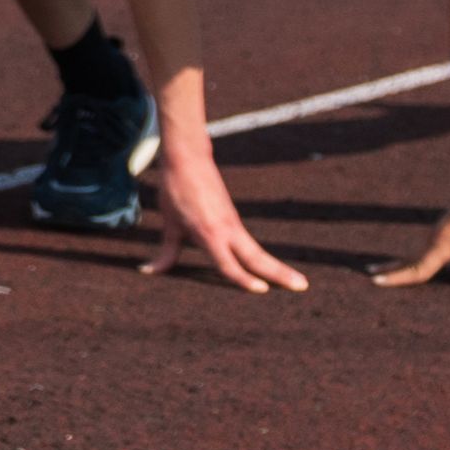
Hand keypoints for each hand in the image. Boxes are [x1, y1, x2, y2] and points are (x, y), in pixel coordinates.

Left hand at [140, 142, 312, 295]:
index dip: (243, 278)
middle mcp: (226, 230)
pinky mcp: (234, 219)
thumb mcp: (169, 223)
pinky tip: (274, 269)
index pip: (228, 262)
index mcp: (209, 233)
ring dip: (279, 267)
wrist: (189, 159)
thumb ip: (166, 252)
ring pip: (259, 251)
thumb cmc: (175, 191)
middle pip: (257, 257)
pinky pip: (251, 244)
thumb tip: (148, 271)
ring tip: (299, 282)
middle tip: (302, 287)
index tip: (262, 290)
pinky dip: (264, 259)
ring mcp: (233, 224)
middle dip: (280, 273)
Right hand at [373, 189, 449, 298]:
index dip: (397, 279)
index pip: (417, 269)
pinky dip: (443, 264)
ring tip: (396, 274)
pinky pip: (444, 252)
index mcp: (442, 245)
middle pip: (412, 260)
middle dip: (393, 269)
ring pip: (427, 256)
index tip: (375, 282)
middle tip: (371, 275)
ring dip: (414, 266)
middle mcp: (437, 239)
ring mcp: (444, 234)